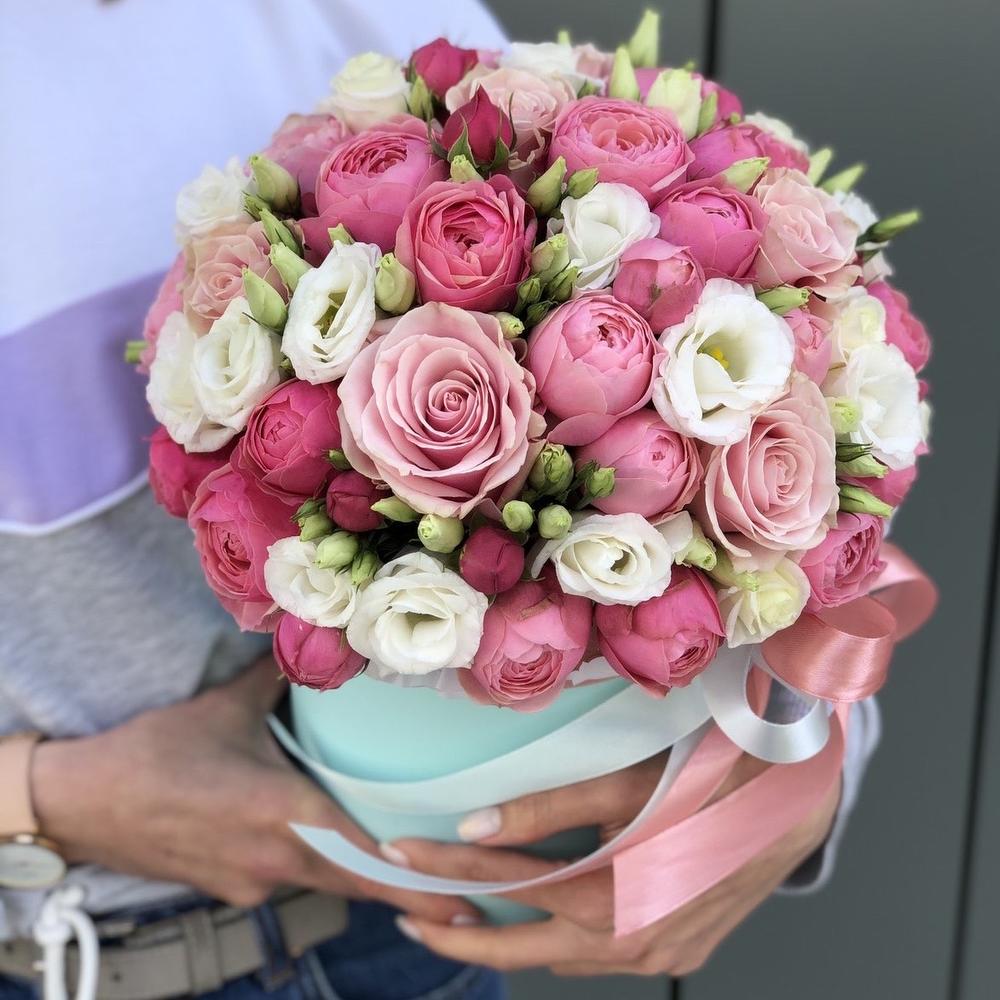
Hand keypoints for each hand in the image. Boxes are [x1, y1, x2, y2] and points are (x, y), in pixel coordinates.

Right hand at [31, 658, 474, 922]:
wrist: (84, 803)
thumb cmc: (157, 753)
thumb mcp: (228, 706)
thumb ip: (282, 677)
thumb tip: (318, 641)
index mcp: (281, 815)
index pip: (364, 858)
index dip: (415, 882)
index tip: (464, 898)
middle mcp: (273, 862)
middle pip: (357, 881)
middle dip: (408, 891)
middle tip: (462, 897)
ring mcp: (250, 885)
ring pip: (324, 881)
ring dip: (362, 874)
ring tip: (405, 864)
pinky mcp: (230, 891)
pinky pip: (289, 880)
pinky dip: (317, 866)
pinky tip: (324, 842)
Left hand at [386, 752, 840, 975]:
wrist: (801, 791)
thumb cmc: (712, 772)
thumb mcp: (625, 782)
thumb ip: (547, 807)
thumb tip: (475, 826)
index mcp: (617, 901)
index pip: (507, 889)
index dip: (446, 873)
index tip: (396, 857)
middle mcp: (636, 944)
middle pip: (527, 948)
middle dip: (463, 937)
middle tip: (410, 918)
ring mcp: (660, 954)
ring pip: (565, 959)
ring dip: (512, 939)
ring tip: (462, 918)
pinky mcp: (678, 950)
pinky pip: (601, 957)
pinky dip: (561, 941)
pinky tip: (541, 919)